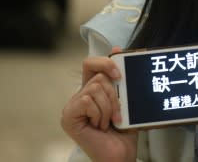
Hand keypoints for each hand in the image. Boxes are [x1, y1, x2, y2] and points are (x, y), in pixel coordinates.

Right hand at [61, 47, 137, 161]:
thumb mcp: (127, 100)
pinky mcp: (68, 116)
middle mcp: (80, 96)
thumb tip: (116, 48)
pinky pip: (87, 100)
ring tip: (109, 122)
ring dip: (109, 106)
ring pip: (95, 87)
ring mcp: (72, 106)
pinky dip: (100, 112)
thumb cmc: (125, 131)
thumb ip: (121, 78)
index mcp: (93, 90)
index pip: (91, 63)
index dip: (105, 62)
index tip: (120, 74)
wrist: (121, 155)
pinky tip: (100, 126)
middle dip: (114, 92)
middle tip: (118, 111)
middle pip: (97, 75)